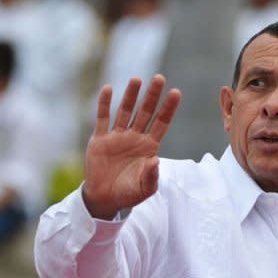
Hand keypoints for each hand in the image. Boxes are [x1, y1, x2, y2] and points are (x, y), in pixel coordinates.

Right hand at [83, 75, 180, 219]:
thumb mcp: (144, 188)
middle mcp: (135, 137)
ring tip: (137, 79)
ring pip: (125, 111)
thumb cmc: (129, 193)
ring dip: (131, 95)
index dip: (168, 108)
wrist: (105, 198)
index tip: (176, 92)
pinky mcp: (100, 139)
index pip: (161, 123)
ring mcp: (117, 136)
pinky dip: (104, 104)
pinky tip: (108, 89)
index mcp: (149, 147)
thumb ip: (151, 176)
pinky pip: (103, 118)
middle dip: (152, 96)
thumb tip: (156, 161)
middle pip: (145, 112)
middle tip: (159, 78)